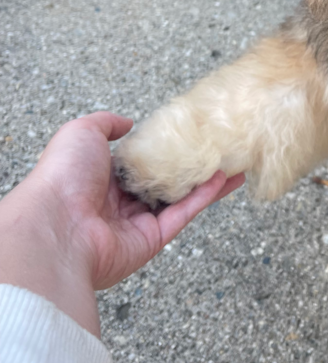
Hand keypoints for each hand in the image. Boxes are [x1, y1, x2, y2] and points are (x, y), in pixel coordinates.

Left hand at [0, 112, 244, 336]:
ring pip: (179, 198)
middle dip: (190, 166)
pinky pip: (183, 215)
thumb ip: (105, 123)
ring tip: (232, 162)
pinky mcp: (153, 240)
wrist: (59, 227)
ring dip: (206, 181)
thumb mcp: (81, 133)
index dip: (163, 148)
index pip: (139, 161)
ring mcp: (137, 222)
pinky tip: (224, 179)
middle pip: (164, 181)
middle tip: (217, 149)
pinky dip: (204, 197)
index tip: (187, 134)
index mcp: (101, 178)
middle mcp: (120, 202)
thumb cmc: (63, 178)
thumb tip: (127, 123)